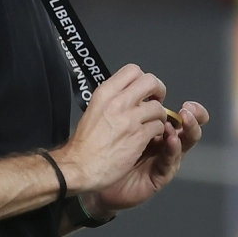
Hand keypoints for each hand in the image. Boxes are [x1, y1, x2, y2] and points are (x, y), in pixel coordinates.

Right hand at [52, 64, 168, 193]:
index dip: (143, 79)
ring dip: (159, 116)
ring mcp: (129, 119)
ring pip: (158, 107)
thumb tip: (127, 95)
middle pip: (150, 81)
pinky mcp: (138, 137)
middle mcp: (117, 102)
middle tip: (156, 101)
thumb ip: (111, 100)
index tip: (144, 90)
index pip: (132, 70)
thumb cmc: (84, 144)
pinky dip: (158, 132)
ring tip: (153, 124)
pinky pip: (159, 126)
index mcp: (104, 93)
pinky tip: (150, 137)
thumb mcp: (93, 110)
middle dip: (158, 90)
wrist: (78, 167)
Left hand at [90, 100, 208, 213]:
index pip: (181, 114)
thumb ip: (133, 106)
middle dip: (194, 116)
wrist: (93, 177)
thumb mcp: (118, 121)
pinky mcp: (159, 174)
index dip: (190, 108)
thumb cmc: (105, 151)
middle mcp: (165, 141)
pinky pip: (170, 160)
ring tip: (184, 119)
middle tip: (188, 109)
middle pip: (190, 127)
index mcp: (158, 127)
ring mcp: (164, 157)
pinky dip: (172, 148)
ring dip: (188, 129)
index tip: (187, 102)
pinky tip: (171, 139)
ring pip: (186, 142)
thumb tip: (140, 86)